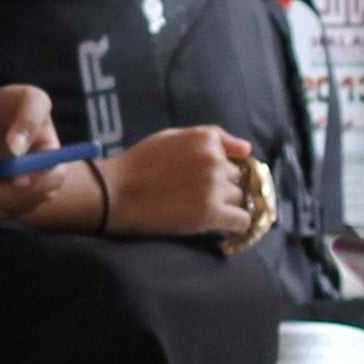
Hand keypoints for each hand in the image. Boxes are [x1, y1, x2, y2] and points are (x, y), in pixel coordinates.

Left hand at [0, 83, 65, 222]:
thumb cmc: (11, 107)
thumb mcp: (29, 99)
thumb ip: (30, 117)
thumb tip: (17, 147)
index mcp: (50, 165)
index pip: (47, 179)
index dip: (33, 181)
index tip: (16, 178)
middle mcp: (33, 190)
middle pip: (13, 199)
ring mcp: (9, 202)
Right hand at [97, 126, 253, 238]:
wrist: (115, 193)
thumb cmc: (140, 164)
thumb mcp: (173, 137)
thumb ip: (212, 138)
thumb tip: (248, 149)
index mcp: (206, 138)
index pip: (234, 157)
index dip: (220, 171)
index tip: (204, 180)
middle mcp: (214, 160)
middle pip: (237, 179)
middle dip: (222, 188)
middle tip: (196, 196)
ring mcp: (213, 187)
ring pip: (239, 198)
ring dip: (226, 205)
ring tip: (200, 210)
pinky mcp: (210, 213)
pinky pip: (242, 220)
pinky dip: (235, 225)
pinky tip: (221, 226)